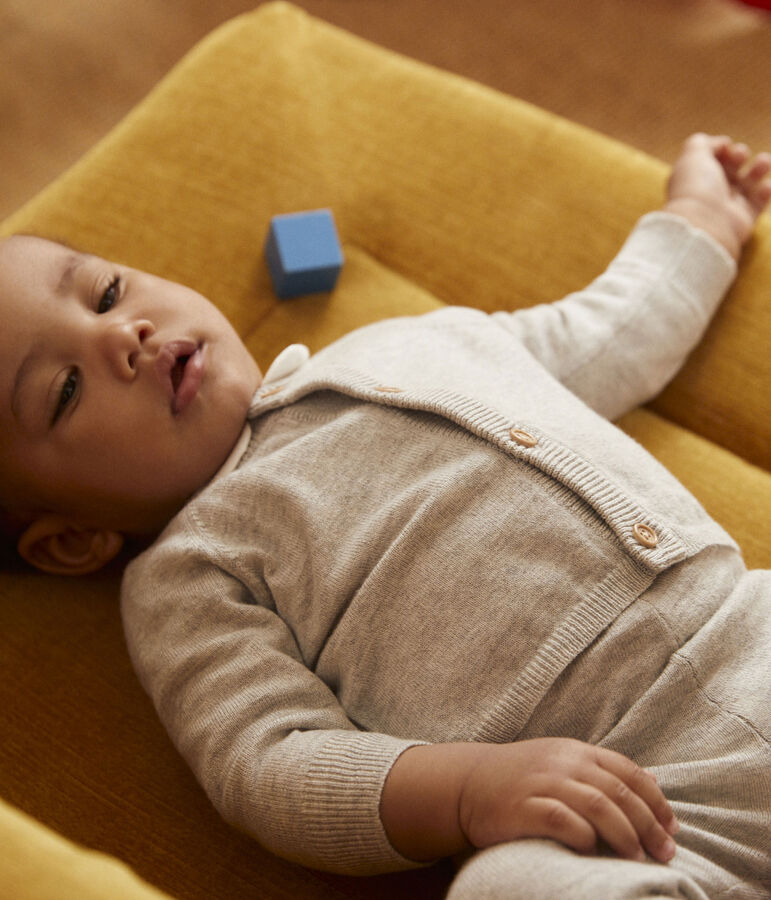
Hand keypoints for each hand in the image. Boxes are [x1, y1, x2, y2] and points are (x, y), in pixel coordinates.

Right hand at [457, 738, 677, 863]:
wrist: (466, 783)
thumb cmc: (520, 778)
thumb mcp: (562, 763)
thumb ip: (601, 771)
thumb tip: (651, 783)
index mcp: (576, 751)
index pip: (628, 771)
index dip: (655, 801)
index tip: (672, 829)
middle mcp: (563, 763)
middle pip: (618, 791)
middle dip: (649, 824)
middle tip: (666, 853)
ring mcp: (543, 782)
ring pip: (597, 804)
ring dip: (624, 834)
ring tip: (637, 858)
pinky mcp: (524, 806)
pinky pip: (563, 820)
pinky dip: (583, 836)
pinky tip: (592, 852)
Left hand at [665, 133, 770, 258]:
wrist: (706, 223)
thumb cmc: (696, 188)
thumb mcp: (692, 156)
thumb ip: (702, 143)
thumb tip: (722, 143)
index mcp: (695, 178)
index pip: (711, 160)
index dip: (721, 149)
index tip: (725, 147)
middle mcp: (711, 191)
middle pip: (731, 168)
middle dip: (739, 155)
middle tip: (739, 155)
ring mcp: (728, 205)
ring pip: (749, 182)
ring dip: (760, 167)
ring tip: (763, 162)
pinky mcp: (744, 218)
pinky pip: (760, 201)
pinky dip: (766, 190)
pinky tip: (764, 186)